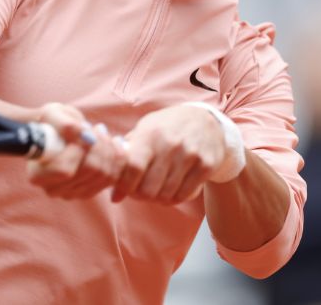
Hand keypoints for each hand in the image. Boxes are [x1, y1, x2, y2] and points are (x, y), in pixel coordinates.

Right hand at [26, 103, 126, 199]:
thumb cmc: (51, 122)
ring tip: (104, 132)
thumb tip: (86, 134)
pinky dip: (117, 159)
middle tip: (99, 127)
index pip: (65, 170)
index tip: (83, 130)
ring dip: (110, 150)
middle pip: (89, 171)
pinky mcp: (88, 192)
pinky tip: (113, 143)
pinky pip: (112, 179)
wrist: (57, 133)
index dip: (79, 149)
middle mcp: (53, 190)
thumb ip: (65, 124)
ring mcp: (71, 194)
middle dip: (100, 145)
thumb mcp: (52, 114)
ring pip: (104, 175)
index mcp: (37, 175)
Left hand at [111, 104, 226, 204]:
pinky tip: (171, 191)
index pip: (133, 167)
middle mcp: (171, 144)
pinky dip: (174, 199)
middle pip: (149, 188)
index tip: (123, 188)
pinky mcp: (206, 165)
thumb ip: (126, 160)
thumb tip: (113, 196)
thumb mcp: (144, 131)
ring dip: (157, 199)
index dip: (125, 185)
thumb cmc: (166, 128)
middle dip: (139, 195)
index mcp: (151, 133)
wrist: (206, 120)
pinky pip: (184, 195)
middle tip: (139, 192)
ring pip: (166, 195)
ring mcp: (190, 155)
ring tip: (155, 191)